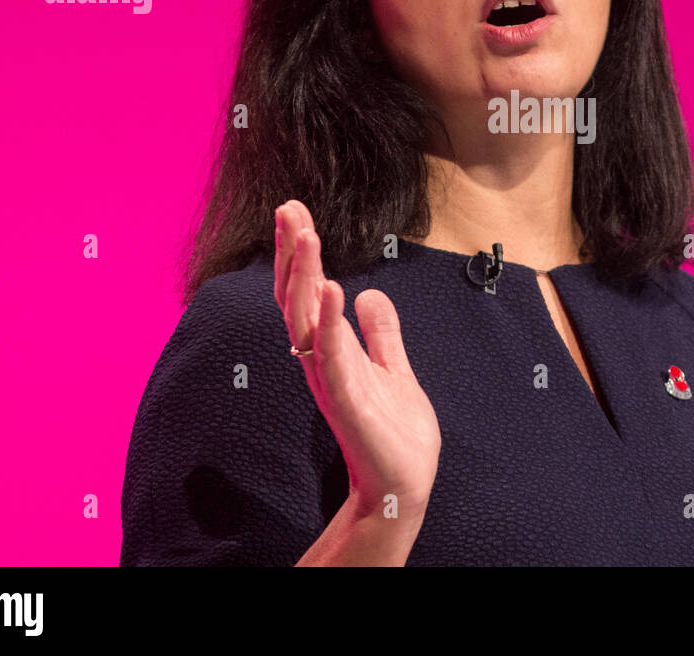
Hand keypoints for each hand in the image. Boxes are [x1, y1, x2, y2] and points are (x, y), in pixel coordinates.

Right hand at [274, 200, 440, 520]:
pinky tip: (332, 288)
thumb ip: (381, 333)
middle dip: (291, 253)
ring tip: (305, 234)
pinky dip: (329, 320)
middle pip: (297, 298)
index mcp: (330, 350)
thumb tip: (370, 293)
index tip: (295, 212)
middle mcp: (321, 360)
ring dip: (305, 275)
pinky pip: (331, 355)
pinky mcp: (348, 399)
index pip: (307, 293)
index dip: (299, 254)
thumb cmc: (394, 431)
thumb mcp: (393, 368)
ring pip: (306, 319)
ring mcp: (331, 378)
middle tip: (289, 208)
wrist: (404, 483)